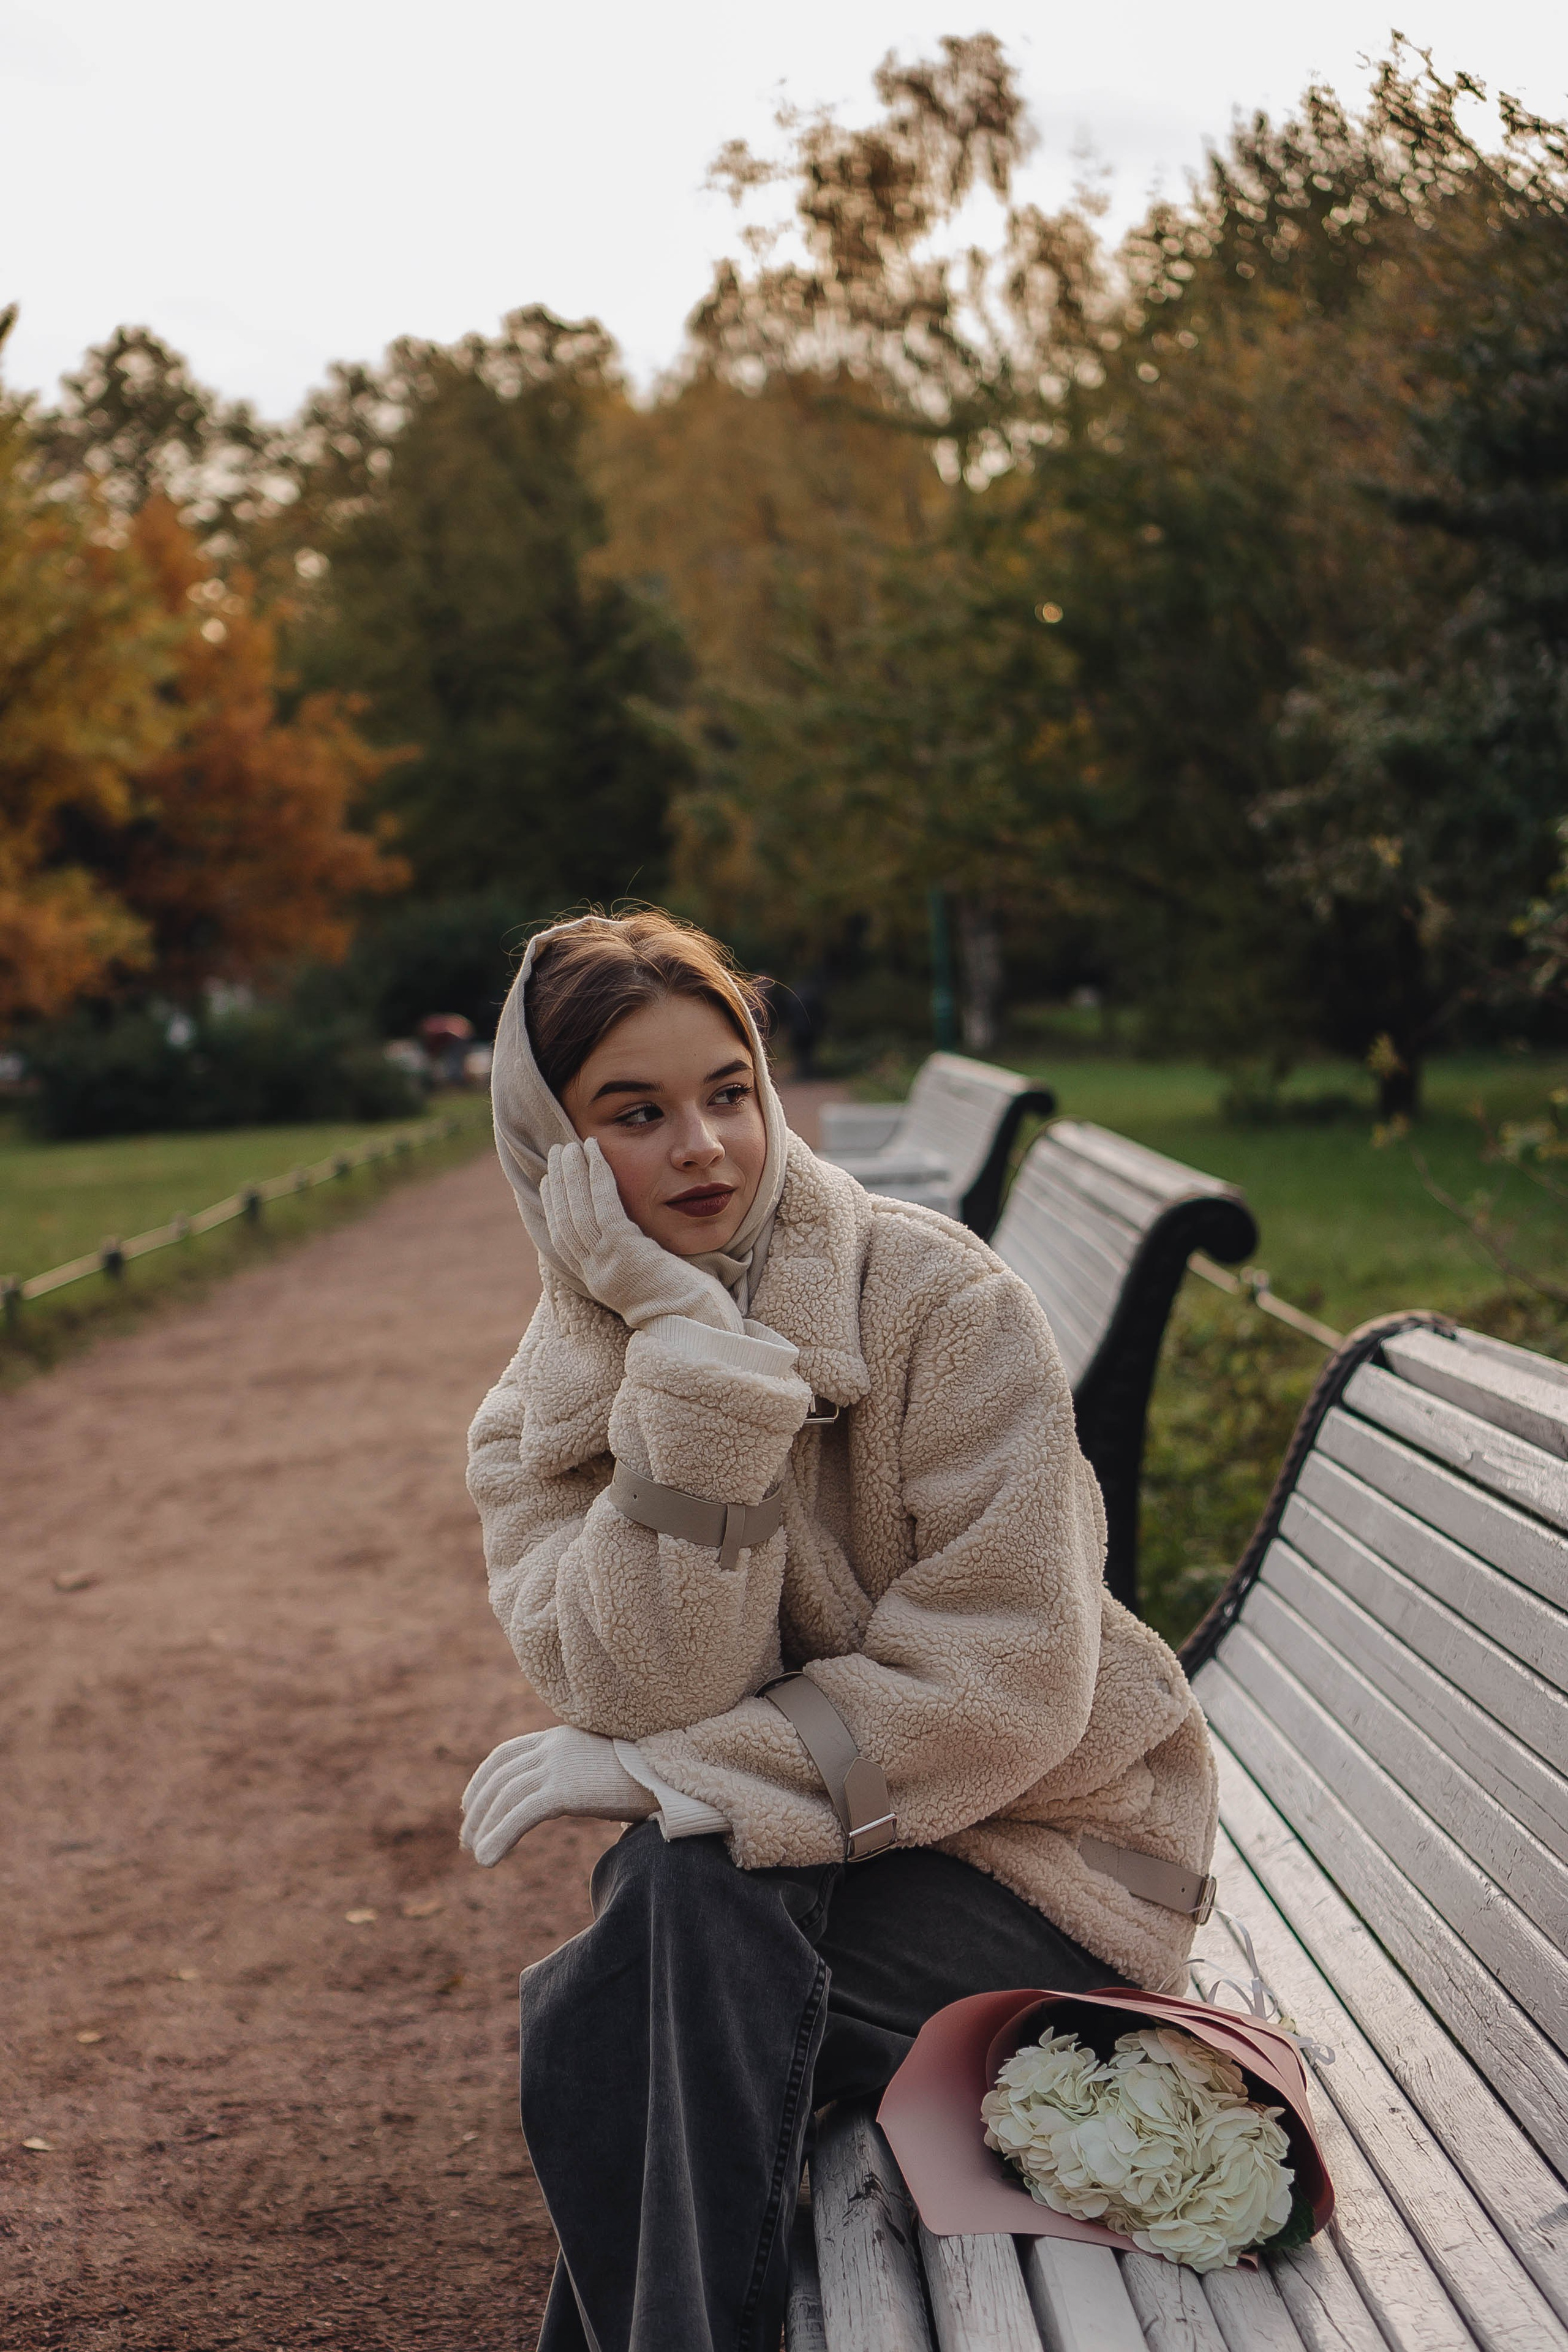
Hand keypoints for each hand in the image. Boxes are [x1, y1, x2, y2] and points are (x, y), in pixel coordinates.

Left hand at [460, 1725, 655, 1866]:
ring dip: (485, 1828)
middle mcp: (553, 1746)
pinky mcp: (564, 1789)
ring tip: (477, 1856)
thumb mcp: (602, 1768)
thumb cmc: (649, 1775)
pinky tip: (487, 1860)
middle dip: (478, 1809)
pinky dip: (498, 1837)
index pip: (505, 1755)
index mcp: (560, 1737)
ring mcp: (558, 1766)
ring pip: (505, 1798)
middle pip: (499, 1776)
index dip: (482, 1780)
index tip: (469, 1806)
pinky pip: (519, 1815)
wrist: (674, 1772)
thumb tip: (574, 1801)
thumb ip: (579, 1777)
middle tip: (467, 1839)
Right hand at [541, 1138, 742, 1331]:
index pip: (564, 1238)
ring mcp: (607, 1263)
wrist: (699, 1328)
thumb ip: (631, 1258)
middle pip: (565, 1221)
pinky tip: (595, 1154)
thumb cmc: (685, 1306)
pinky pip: (604, 1208)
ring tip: (571, 1146)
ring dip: (573, 1173)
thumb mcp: (647, 1279)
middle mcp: (595, 1273)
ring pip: (578, 1210)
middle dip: (559, 1183)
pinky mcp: (625, 1252)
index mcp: (597, 1280)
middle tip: (558, 1151)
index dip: (555, 1205)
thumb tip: (628, 1237)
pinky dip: (597, 1178)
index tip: (552, 1178)